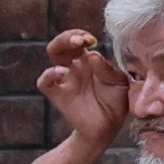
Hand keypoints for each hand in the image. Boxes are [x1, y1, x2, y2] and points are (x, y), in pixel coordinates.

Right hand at [38, 32, 130, 146]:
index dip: (82, 35)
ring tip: (74, 47)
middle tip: (81, 40)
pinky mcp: (58, 94)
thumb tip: (94, 54)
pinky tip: (62, 73)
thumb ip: (108, 70)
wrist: (108, 128)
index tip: (92, 40)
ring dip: (60, 46)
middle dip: (68, 36)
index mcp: (90, 61)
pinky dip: (49, 74)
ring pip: (53, 54)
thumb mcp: (119, 84)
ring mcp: (65, 79)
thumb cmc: (115, 103)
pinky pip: (45, 82)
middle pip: (62, 43)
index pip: (79, 40)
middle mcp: (75, 67)